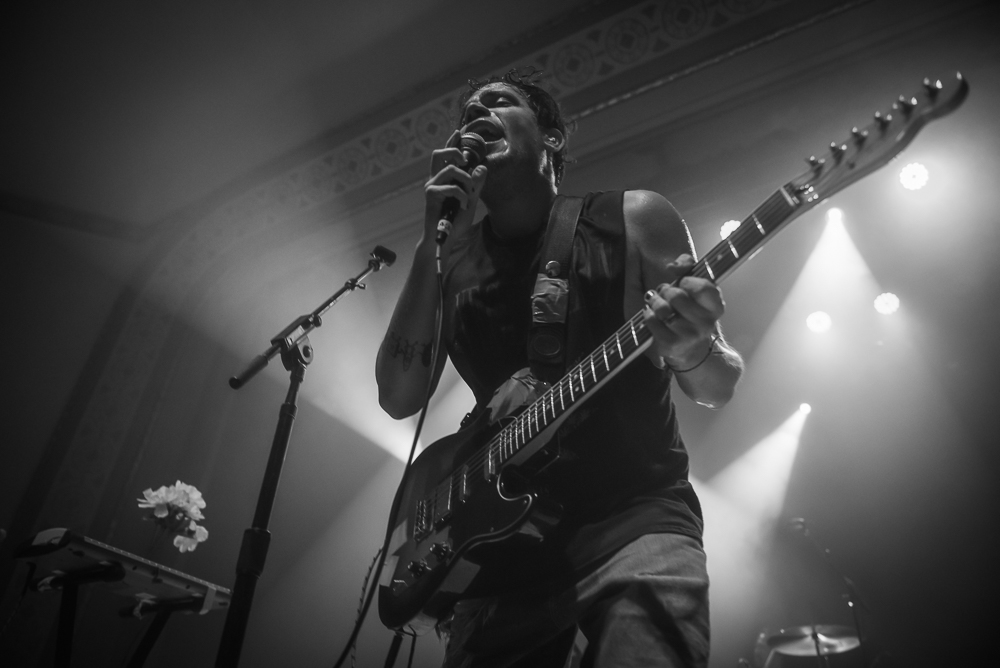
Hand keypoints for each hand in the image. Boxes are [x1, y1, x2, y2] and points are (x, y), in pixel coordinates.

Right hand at [423, 130, 487, 244]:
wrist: (444, 238)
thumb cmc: (455, 220)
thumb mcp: (471, 200)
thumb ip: (476, 185)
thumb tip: (482, 167)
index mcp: (444, 178)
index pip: (446, 156)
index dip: (451, 142)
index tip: (458, 132)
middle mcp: (435, 179)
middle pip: (438, 153)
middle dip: (453, 150)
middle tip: (465, 160)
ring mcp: (431, 186)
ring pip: (450, 169)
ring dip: (465, 180)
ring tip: (469, 195)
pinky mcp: (431, 194)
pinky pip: (451, 187)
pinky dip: (462, 196)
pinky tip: (463, 206)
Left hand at [642, 254, 724, 368]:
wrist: (688, 347)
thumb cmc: (689, 310)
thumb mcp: (694, 286)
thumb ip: (687, 265)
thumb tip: (673, 266)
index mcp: (716, 307)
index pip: (703, 288)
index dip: (687, 281)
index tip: (682, 282)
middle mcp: (706, 323)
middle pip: (677, 297)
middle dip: (666, 291)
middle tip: (665, 293)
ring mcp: (689, 336)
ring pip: (662, 310)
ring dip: (654, 302)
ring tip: (655, 302)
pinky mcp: (672, 345)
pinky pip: (652, 321)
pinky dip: (648, 315)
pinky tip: (652, 315)